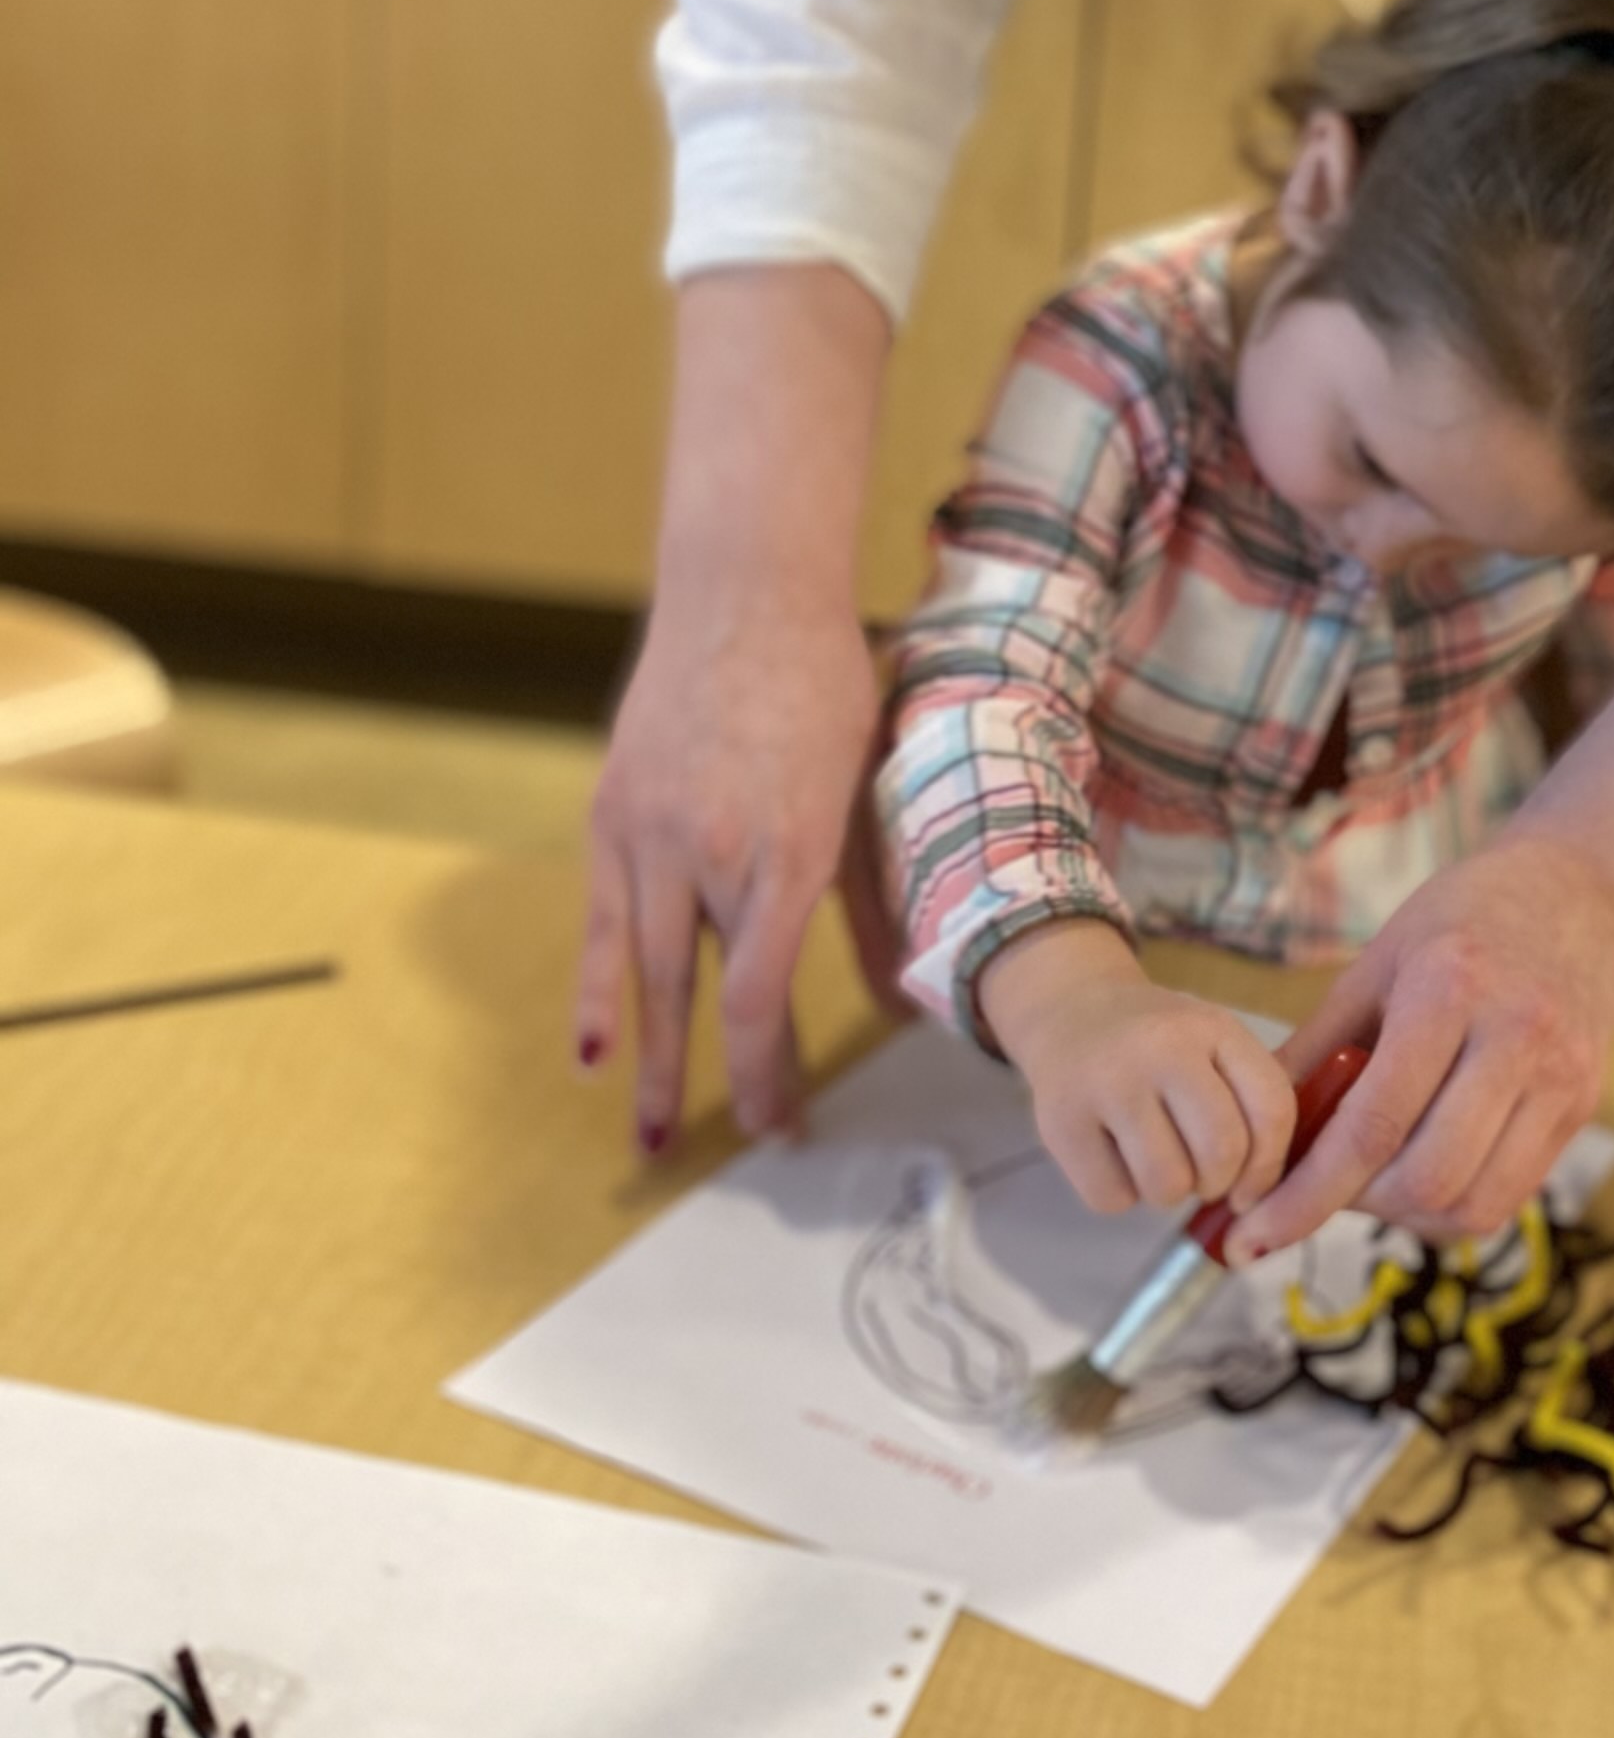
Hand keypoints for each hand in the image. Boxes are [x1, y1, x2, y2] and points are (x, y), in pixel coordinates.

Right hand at [578, 578, 878, 1151]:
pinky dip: (596, 989)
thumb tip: (898, 995)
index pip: (763, 995)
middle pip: (704, 998)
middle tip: (737, 1147)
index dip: (769, 1070)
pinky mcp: (612, 812)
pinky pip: (602, 921)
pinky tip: (590, 1048)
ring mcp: (650, 833)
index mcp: (787, 850)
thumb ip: (871, 896)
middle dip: (718, 1081)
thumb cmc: (825, 681)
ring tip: (646, 1134)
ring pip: (644, 971)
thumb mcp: (866, 787)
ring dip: (645, 1058)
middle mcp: (710, 853)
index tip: (782, 1121)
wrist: (744, 590)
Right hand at [978, 923, 1297, 1217]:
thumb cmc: (1159, 1042)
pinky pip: (1113, 1197)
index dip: (1268, 1166)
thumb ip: (1251, 1102)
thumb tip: (1260, 1197)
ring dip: (1168, 1193)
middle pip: (1221, 1153)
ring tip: (1156, 1162)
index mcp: (1214, 1028)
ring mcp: (1107, 1082)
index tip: (1249, 1189)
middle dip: (1216, 1184)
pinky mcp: (1061, 1119)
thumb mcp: (1214, 1045)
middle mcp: (1161, 1047)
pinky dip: (1120, 1195)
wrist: (1071, 1009)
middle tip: (1198, 1175)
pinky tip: (1115, 1159)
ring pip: (1167, 1184)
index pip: (1272, 1109)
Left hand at [1232, 832, 1613, 1258]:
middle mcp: (1515, 1036)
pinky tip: (1425, 1171)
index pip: (1373, 1125)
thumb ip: (1315, 1049)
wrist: (1579, 893)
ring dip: (1406, 1213)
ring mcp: (1559, 1077)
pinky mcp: (1582, 1107)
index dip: (1307, 1193)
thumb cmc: (1463, 919)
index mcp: (1449, 988)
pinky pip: (1508, 1196)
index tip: (1253, 1236)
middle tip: (1322, 1186)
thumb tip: (1252, 1131)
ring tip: (1376, 1177)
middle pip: (1426, 1178)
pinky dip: (1452, 1205)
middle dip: (1356, 1204)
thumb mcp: (1375, 963)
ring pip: (1472, 1204)